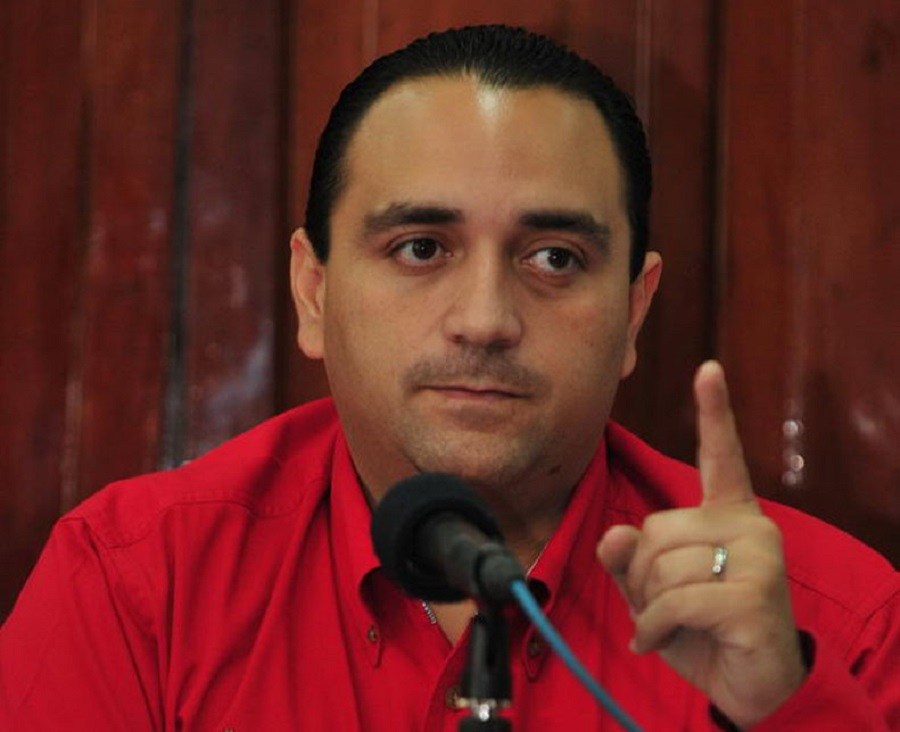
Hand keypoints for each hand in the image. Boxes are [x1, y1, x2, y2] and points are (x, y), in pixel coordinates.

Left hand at [597, 361, 806, 727]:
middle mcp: (751, 527)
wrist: (750, 684)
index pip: (721, 457)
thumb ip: (629, 556)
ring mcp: (759, 559)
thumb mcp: (653, 589)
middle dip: (640, 575)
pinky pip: (673, 600)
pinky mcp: (754, 595)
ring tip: (668, 623)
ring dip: (647, 605)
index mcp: (729, 515)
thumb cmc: (700, 627)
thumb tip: (615, 535)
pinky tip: (661, 640)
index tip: (708, 369)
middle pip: (656, 529)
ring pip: (661, 565)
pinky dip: (654, 627)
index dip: (714, 412)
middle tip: (660, 604)